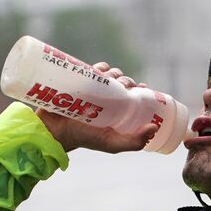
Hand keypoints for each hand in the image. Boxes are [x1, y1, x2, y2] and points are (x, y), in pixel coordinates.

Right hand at [35, 63, 160, 153]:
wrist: (55, 130)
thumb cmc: (84, 139)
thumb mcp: (112, 144)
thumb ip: (134, 142)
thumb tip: (154, 128)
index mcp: (118, 114)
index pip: (135, 97)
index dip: (142, 91)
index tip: (143, 88)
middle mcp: (108, 101)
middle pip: (123, 83)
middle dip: (127, 81)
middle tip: (123, 86)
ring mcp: (94, 91)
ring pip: (111, 74)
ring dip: (114, 73)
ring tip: (110, 79)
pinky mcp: (82, 82)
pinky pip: (94, 68)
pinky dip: (100, 67)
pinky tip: (100, 71)